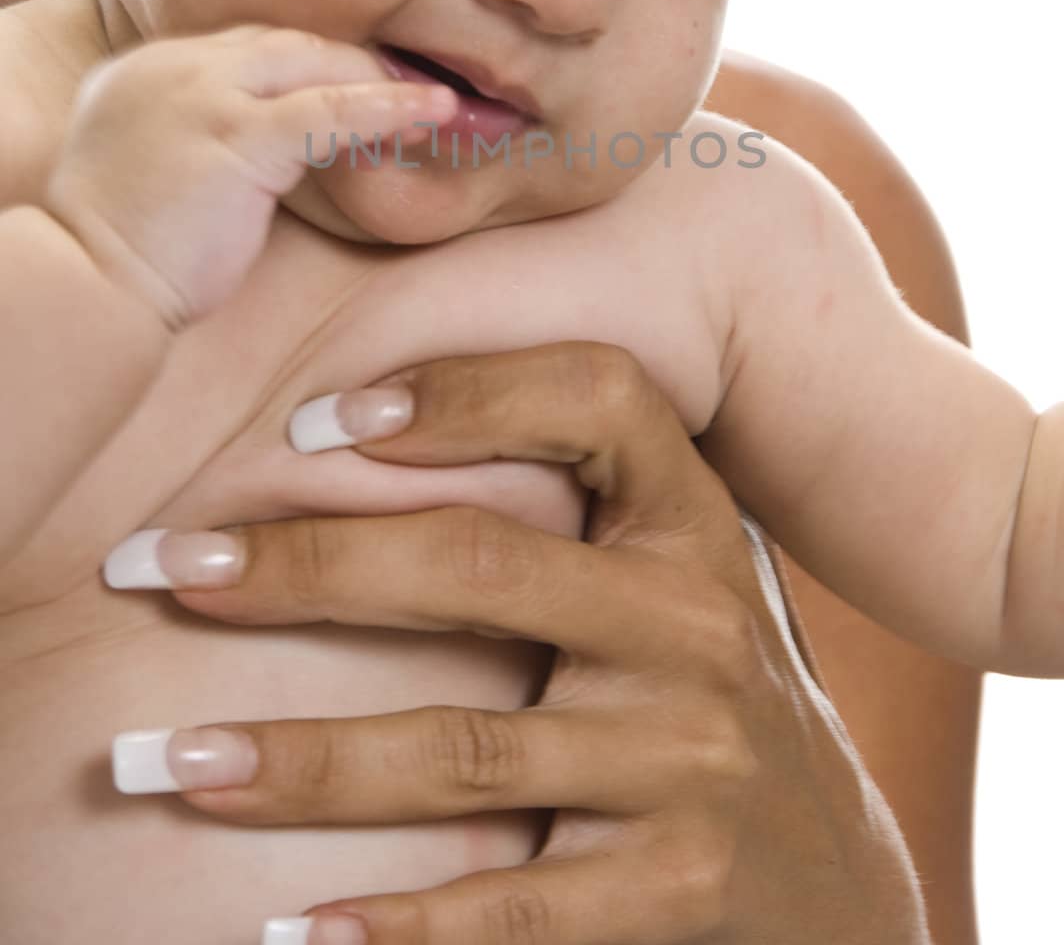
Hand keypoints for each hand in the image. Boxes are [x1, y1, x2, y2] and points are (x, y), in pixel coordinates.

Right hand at [44, 24, 456, 329]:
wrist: (86, 290)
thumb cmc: (124, 256)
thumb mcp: (157, 174)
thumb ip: (199, 142)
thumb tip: (264, 156)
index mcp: (148, 71)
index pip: (248, 48)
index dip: (311, 65)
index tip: (357, 84)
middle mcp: (171, 67)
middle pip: (284, 44)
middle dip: (352, 64)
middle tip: (410, 90)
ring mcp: (200, 94)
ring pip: (313, 64)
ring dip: (379, 81)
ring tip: (435, 103)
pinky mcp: (234, 135)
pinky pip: (328, 111)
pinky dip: (388, 109)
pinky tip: (434, 113)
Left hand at [109, 343, 929, 943]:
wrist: (836, 884)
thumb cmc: (703, 695)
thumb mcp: (671, 578)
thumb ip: (573, 512)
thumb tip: (354, 436)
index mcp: (694, 523)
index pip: (598, 399)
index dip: (465, 387)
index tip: (318, 419)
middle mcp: (701, 624)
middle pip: (482, 564)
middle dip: (306, 562)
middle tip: (163, 567)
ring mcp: (694, 763)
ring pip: (463, 748)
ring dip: (298, 759)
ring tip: (166, 761)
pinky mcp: (677, 893)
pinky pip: (507, 907)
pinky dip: (392, 928)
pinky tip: (291, 933)